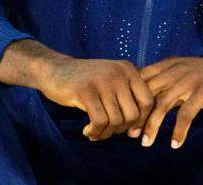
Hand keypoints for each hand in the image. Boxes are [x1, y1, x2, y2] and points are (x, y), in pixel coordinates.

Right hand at [0, 41, 153, 140]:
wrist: (54, 70)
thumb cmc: (85, 82)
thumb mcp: (110, 83)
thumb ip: (126, 101)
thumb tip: (137, 132)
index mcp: (128, 69)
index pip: (148, 101)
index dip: (140, 120)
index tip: (127, 130)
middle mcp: (119, 73)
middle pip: (133, 114)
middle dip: (121, 129)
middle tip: (107, 131)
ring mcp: (102, 81)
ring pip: (116, 120)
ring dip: (105, 133)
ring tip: (94, 132)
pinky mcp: (86, 91)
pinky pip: (100, 122)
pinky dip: (95, 132)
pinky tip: (87, 131)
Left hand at [137, 48, 202, 148]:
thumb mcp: (185, 72)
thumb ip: (167, 82)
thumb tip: (147, 102)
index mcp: (169, 65)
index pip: (141, 80)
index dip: (131, 100)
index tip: (126, 119)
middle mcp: (175, 70)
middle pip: (148, 94)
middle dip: (137, 116)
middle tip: (130, 135)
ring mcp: (189, 80)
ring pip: (162, 105)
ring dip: (152, 126)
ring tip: (146, 143)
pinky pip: (186, 114)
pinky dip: (179, 131)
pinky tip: (176, 143)